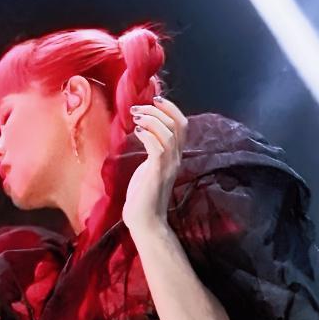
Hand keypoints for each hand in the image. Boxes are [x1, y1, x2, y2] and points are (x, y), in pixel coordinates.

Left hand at [122, 95, 186, 242]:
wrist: (145, 221)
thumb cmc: (143, 196)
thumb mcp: (149, 166)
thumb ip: (152, 149)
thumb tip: (144, 130)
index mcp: (176, 155)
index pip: (182, 125)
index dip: (171, 108)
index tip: (154, 98)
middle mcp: (176, 158)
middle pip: (178, 124)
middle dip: (159, 109)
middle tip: (138, 107)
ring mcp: (169, 165)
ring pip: (169, 133)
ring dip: (151, 119)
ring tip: (135, 117)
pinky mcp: (158, 172)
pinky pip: (158, 147)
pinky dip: (148, 134)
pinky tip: (137, 131)